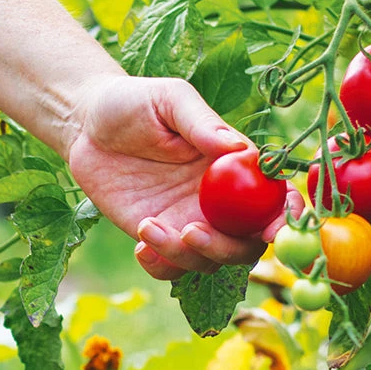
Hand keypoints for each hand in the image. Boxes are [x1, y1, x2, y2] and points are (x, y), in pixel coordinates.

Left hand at [65, 75, 297, 279]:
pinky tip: (140, 245)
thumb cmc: (134, 103)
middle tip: (190, 232)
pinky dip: (161, 267)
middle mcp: (218, 200)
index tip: (272, 228)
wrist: (85, 125)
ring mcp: (187, 220)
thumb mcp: (169, 101)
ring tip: (147, 226)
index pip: (274, 197)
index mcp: (234, 167)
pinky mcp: (156, 235)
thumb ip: (202, 124)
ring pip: (209, 261)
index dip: (285, 217)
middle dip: (228, 248)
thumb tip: (237, 148)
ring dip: (185, 256)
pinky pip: (171, 268)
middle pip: (246, 243)